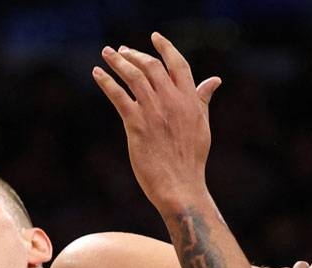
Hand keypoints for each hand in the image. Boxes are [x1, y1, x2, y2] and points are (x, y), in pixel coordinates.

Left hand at [93, 32, 221, 213]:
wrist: (180, 186)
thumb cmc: (191, 159)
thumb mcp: (202, 125)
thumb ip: (202, 100)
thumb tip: (214, 80)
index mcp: (189, 100)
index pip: (178, 64)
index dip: (165, 47)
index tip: (155, 37)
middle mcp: (172, 101)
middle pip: (151, 66)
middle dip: (134, 54)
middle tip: (121, 50)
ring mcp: (153, 111)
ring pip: (133, 76)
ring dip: (118, 61)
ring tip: (107, 54)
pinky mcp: (136, 124)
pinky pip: (118, 96)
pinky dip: (106, 81)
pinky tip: (97, 73)